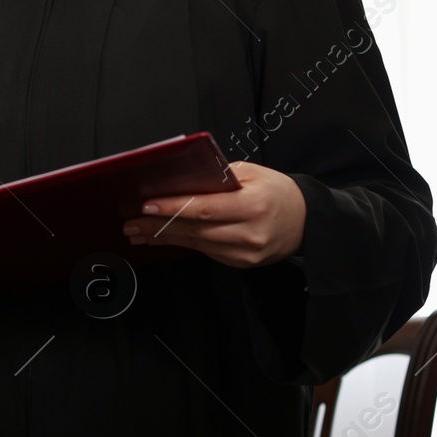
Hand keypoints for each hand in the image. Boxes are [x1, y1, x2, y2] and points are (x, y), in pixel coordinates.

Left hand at [121, 161, 305, 268]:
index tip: (147, 204)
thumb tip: (182, 179)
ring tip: (137, 231)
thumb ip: (220, 177)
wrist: (306, 222)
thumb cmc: (278, 192)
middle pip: (194, 229)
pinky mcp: (240, 263)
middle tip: (130, 221)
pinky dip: (181, 243)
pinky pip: (204, 251)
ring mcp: (244, 253)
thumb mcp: (254, 173)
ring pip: (195, 243)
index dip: (173, 207)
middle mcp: (249, 233)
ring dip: (163, 236)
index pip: (205, 208)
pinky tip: (161, 237)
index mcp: (253, 205)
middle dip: (158, 224)